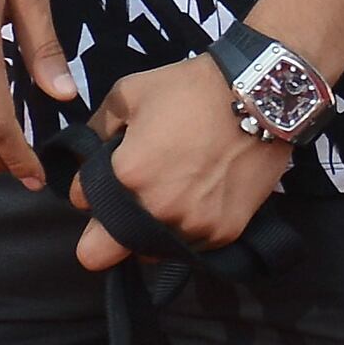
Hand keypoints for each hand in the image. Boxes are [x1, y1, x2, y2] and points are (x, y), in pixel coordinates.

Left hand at [70, 56, 292, 272]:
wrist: (262, 98)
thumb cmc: (191, 90)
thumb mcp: (128, 93)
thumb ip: (96, 129)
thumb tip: (86, 155)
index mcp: (128, 175)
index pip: (82, 202)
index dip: (89, 187)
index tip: (109, 172)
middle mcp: (157, 211)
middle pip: (101, 254)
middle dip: (103, 233)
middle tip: (123, 206)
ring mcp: (193, 227)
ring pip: (148, 253)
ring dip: (149, 232)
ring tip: (172, 196)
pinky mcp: (224, 234)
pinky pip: (189, 247)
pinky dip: (189, 229)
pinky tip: (201, 198)